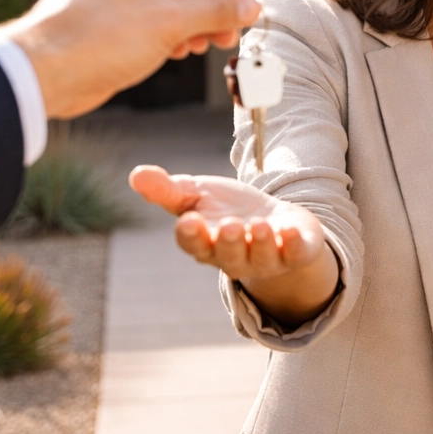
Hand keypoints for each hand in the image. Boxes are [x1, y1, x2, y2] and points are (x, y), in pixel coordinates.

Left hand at [0, 0, 260, 118]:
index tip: (250, 8)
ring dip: (194, 20)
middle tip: (231, 33)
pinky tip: (180, 50)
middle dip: (213, 6)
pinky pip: (149, 9)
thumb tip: (251, 7)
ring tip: (207, 45)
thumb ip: (217, 11)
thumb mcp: (171, 23)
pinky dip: (171, 27)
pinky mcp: (104, 6)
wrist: (44, 71)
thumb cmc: (99, 37)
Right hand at [129, 164, 339, 326]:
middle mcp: (235, 257)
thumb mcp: (198, 194)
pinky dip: (294, 245)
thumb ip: (168, 190)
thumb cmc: (229, 209)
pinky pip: (296, 254)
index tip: (188, 221)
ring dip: (261, 243)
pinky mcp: (297, 252)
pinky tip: (290, 231)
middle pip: (228, 256)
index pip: (194, 244)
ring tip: (259, 226)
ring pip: (262, 258)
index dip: (191, 235)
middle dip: (229, 242)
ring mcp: (267, 258)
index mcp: (206, 244)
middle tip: (230, 226)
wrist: (276, 219)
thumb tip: (136, 175)